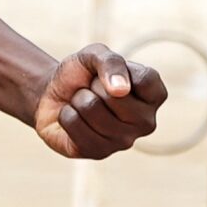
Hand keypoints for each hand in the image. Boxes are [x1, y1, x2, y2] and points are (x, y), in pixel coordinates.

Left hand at [30, 44, 166, 158]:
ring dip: (77, 99)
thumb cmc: (82, 74)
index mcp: (154, 96)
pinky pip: (74, 124)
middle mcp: (146, 122)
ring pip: (91, 109)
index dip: (118, 70)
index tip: (108, 71)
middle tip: (92, 89)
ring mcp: (125, 141)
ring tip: (82, 102)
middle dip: (93, 85)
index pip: (145, 80)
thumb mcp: (95, 54)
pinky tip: (73, 117)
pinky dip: (66, 114)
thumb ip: (111, 61)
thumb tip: (121, 90)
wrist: (53, 96)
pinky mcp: (100, 153)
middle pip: (114, 96)